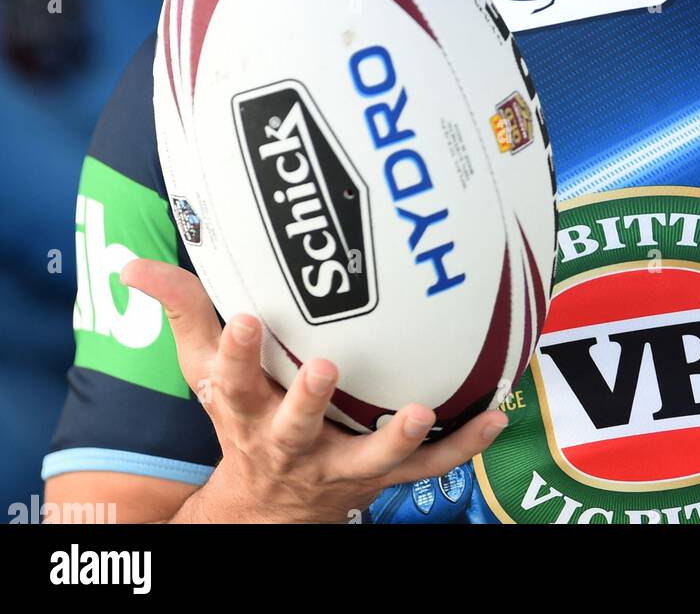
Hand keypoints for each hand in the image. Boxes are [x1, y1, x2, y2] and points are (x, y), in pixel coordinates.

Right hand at [118, 258, 507, 523]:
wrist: (267, 508)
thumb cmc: (241, 417)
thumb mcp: (204, 369)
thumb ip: (182, 309)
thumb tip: (132, 262)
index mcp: (245, 410)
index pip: (230, 382)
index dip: (236, 352)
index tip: (247, 317)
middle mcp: (290, 442)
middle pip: (296, 425)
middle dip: (309, 400)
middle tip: (326, 368)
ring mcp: (339, 466)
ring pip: (369, 459)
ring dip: (397, 439)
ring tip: (422, 411)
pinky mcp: (381, 478)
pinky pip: (428, 469)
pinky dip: (462, 447)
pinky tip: (495, 417)